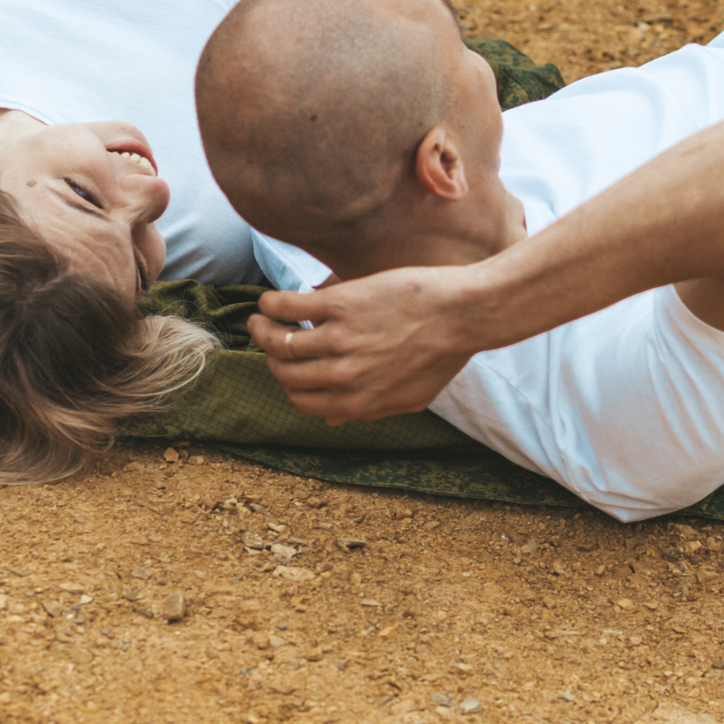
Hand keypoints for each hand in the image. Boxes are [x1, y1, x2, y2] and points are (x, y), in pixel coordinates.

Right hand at [249, 267, 481, 422]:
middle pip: (285, 373)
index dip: (290, 385)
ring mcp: (340, 340)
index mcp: (357, 403)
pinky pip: (287, 308)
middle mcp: (344, 377)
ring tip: (259, 319)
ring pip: (278, 342)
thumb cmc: (441, 354)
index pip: (302, 401)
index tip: (289, 368)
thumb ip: (369, 411)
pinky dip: (270, 305)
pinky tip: (269, 301)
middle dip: (272, 358)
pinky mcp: (341, 305)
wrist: (464, 314)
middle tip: (270, 339)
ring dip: (260, 330)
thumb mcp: (409, 399)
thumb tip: (333, 422)